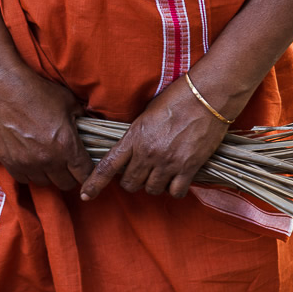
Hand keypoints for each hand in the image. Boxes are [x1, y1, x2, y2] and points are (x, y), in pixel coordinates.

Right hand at [0, 70, 92, 189]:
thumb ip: (80, 118)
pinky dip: (30, 172)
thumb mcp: (68, 102)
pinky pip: (24, 179)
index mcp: (67, 146)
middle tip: (67, 164)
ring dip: (49, 174)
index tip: (86, 168)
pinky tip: (31, 160)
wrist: (2, 88)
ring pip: (45, 183)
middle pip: (66, 184)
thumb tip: (88, 125)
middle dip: (70, 175)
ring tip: (47, 160)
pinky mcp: (10, 162)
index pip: (86, 174)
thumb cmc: (36, 92)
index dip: (88, 173)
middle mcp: (49, 160)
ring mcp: (28, 163)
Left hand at [80, 76, 230, 200]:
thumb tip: (130, 151)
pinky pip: (175, 191)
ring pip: (151, 189)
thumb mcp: (146, 114)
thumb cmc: (177, 99)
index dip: (94, 183)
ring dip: (154, 184)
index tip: (85, 195)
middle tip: (141, 171)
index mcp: (134, 137)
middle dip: (132, 180)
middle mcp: (148, 153)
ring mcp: (168, 162)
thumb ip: (136, 136)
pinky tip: (177, 178)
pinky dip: (174, 189)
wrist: (207, 96)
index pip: (108, 166)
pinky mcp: (188, 167)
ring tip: (161, 172)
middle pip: (130, 183)